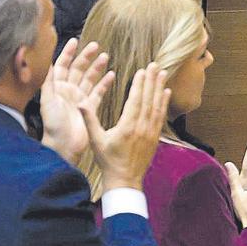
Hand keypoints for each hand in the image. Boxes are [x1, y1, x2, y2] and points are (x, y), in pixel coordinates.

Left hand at [40, 39, 113, 166]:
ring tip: (105, 56)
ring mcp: (80, 98)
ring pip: (90, 78)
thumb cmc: (54, 125)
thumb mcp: (48, 102)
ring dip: (97, 67)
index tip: (75, 41)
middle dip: (86, 57)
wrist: (64, 145)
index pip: (62, 65)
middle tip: (95, 46)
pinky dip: (105, 83)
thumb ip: (48, 82)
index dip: (68, 53)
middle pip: (78, 69)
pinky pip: (99, 92)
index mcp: (57, 88)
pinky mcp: (90, 107)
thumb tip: (47, 62)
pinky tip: (111, 74)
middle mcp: (68, 91)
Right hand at [80, 64, 170, 193]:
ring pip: (157, 105)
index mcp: (127, 127)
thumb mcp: (95, 140)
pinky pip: (161, 116)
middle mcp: (142, 127)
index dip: (139, 84)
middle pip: (148, 99)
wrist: (125, 180)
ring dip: (160, 88)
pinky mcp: (155, 136)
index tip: (142, 70)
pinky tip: (166, 92)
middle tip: (155, 65)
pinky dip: (164, 103)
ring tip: (163, 74)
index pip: (135, 100)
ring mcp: (151, 131)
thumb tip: (79, 102)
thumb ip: (89, 120)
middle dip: (151, 81)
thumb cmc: (108, 161)